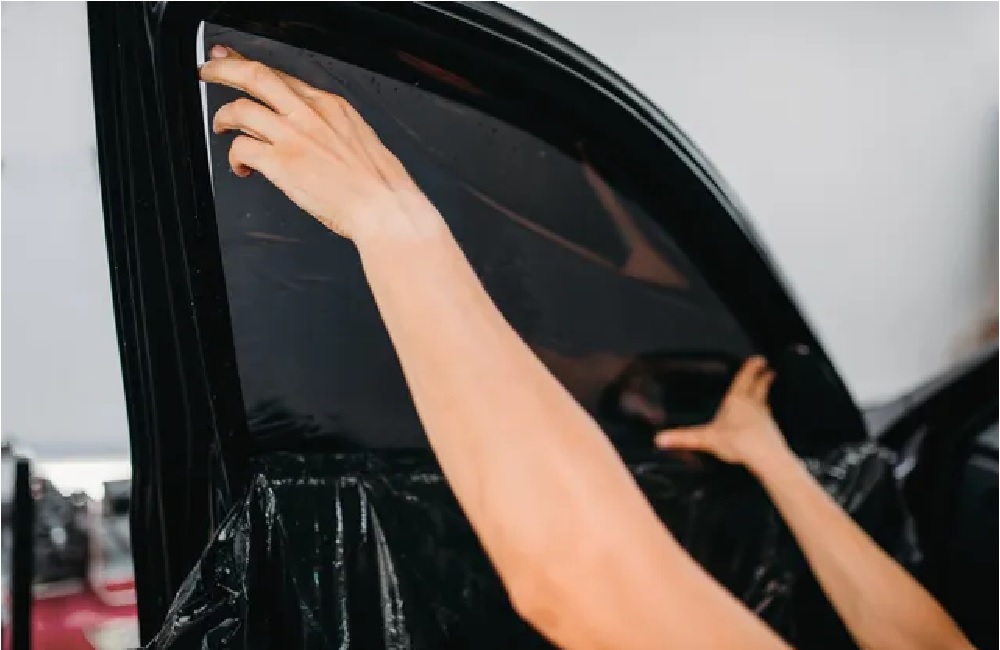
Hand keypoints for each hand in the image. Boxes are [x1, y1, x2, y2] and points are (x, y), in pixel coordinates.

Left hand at [198, 46, 443, 242]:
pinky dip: (234, 157)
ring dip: (223, 117)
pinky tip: (242, 168)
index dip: (253, 67)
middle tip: (209, 72)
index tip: (236, 64)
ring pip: (241, 108)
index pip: (283, 76)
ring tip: (222, 128)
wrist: (384, 207)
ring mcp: (293, 136)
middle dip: (224, 71)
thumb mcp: (359, 138)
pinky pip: (241, 148)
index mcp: (331, 106)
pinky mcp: (281, 162)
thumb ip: (329, 128)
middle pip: (256, 76)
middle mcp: (310, 113)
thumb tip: (308, 133)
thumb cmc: (379, 184)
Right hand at [654, 356, 789, 470]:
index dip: (751, 367)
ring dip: (766, 390)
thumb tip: (660, 438)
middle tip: (768, 369)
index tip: (758, 358)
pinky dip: (767, 412)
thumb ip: (683, 438)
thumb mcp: (705, 439)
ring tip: (768, 386)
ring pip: (765, 398)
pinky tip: (766, 417)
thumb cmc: (737, 442)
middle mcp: (752, 404)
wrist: (765, 456)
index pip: (745, 378)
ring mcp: (764, 416)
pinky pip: (769, 415)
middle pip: (759, 385)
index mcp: (736, 400)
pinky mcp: (771, 429)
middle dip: (763, 376)